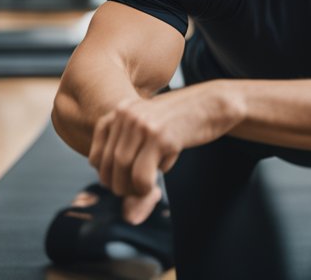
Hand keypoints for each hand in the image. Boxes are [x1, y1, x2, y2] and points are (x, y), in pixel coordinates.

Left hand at [87, 82, 243, 222]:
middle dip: (120, 187)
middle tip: (137, 191)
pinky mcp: (160, 137)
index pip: (96, 156)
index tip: (124, 182)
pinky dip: (146, 188)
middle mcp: (126, 114)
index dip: (108, 176)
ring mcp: (142, 124)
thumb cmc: (183, 121)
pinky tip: (158, 180)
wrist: (214, 103)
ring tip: (147, 188)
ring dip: (132, 190)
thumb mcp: (151, 131)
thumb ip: (132, 157)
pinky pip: (141, 177)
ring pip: (122, 172)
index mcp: (120, 110)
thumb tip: (123, 207)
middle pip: (107, 166)